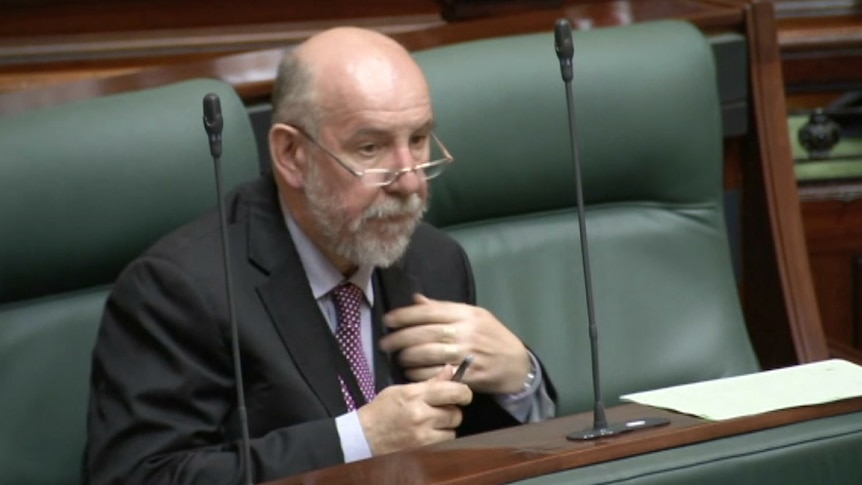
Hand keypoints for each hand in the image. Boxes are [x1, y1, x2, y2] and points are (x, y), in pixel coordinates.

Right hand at [357, 365, 470, 454]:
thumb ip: (429, 382)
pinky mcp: (423, 448)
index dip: (464, 392)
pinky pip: (444, 441)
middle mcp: (421, 414)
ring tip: (433, 421)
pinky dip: (441, 436)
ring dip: (447, 424)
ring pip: (452, 428)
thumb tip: (451, 370)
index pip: (453, 391)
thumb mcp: (403, 390)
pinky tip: (429, 432)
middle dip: (453, 409)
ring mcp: (422, 434)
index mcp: (415, 395)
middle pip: (456, 412)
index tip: (463, 393)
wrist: (365, 436)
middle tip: (443, 408)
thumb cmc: (382, 410)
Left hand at [380, 294, 531, 394]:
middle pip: (425, 333)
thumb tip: (415, 300)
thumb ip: (443, 309)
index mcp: (466, 314)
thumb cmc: (491, 336)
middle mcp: (467, 332)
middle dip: (400, 338)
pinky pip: (437, 374)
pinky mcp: (468, 375)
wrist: (516, 364)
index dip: (405, 315)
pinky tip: (410, 372)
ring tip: (397, 356)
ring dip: (407, 356)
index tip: (388, 320)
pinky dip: (419, 373)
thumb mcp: (473, 315)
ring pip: (428, 354)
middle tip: (385, 343)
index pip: (429, 312)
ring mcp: (468, 354)